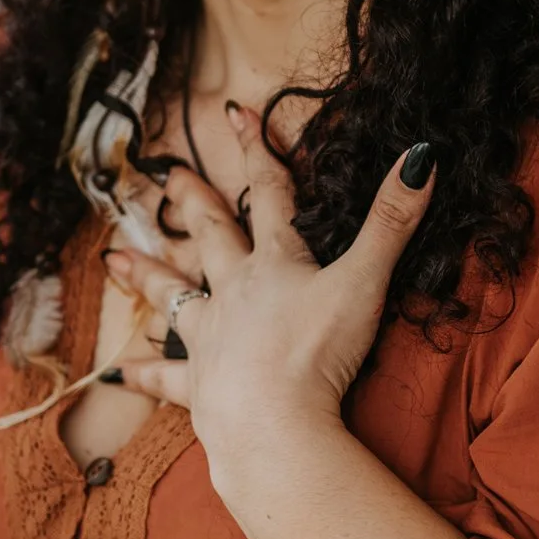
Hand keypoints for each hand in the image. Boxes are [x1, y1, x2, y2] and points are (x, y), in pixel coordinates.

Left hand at [104, 105, 436, 450]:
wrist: (274, 425)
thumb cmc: (317, 353)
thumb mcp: (365, 282)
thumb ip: (392, 222)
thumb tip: (424, 155)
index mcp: (275, 264)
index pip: (270, 194)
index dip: (257, 151)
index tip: (235, 113)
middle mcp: (235, 293)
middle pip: (212, 238)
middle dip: (194, 204)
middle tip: (168, 179)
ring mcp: (210, 338)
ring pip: (173, 299)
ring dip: (146, 278)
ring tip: (115, 261)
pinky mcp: (198, 387)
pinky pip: (164, 379)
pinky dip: (141, 376)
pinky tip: (116, 375)